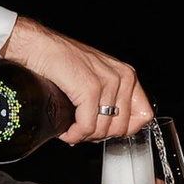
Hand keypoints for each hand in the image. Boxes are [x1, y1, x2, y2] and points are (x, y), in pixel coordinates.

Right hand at [2, 17, 151, 146]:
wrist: (40, 47)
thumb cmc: (63, 63)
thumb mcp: (96, 78)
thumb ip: (109, 100)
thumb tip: (110, 131)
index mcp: (127, 75)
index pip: (143, 116)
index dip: (123, 129)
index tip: (105, 130)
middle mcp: (122, 77)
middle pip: (122, 128)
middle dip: (100, 135)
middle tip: (83, 131)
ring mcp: (107, 82)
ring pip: (104, 130)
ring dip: (85, 135)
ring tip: (72, 130)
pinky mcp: (89, 89)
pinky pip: (86, 126)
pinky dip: (74, 134)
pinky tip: (66, 131)